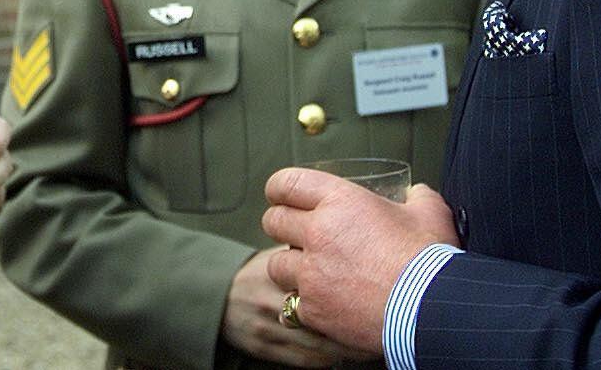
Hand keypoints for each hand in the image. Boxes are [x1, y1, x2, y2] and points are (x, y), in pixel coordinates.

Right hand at [220, 249, 373, 366]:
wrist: (214, 298)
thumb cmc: (255, 274)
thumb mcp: (275, 254)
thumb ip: (304, 253)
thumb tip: (346, 243)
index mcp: (275, 269)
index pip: (319, 279)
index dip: (353, 289)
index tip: (378, 290)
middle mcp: (271, 298)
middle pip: (324, 317)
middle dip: (358, 322)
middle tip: (386, 320)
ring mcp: (269, 327)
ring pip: (321, 344)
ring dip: (352, 346)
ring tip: (375, 341)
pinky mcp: (268, 349)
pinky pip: (309, 360)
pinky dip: (335, 358)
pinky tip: (351, 353)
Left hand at [261, 169, 457, 354]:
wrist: (431, 310)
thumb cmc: (430, 261)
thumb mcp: (430, 213)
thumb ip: (417, 197)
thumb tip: (416, 193)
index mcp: (340, 202)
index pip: (287, 184)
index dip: (279, 189)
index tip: (279, 195)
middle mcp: (318, 233)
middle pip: (273, 221)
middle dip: (281, 225)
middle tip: (294, 233)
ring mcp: (311, 274)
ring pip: (276, 265)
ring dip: (290, 268)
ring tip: (309, 272)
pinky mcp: (313, 308)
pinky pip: (292, 304)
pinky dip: (304, 304)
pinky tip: (321, 304)